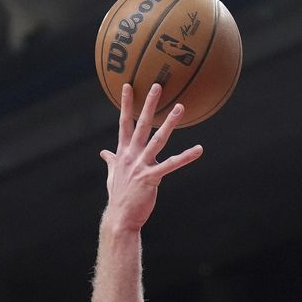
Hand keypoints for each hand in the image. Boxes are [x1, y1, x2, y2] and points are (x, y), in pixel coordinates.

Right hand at [100, 84, 202, 230]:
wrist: (121, 217)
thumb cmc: (119, 196)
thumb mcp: (112, 175)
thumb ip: (110, 161)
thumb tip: (103, 153)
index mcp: (123, 152)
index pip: (124, 123)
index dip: (126, 104)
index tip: (127, 85)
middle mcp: (132, 155)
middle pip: (142, 124)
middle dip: (149, 104)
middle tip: (157, 85)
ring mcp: (141, 165)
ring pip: (158, 139)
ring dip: (169, 122)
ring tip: (179, 107)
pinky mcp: (152, 178)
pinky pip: (172, 165)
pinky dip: (186, 157)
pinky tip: (198, 150)